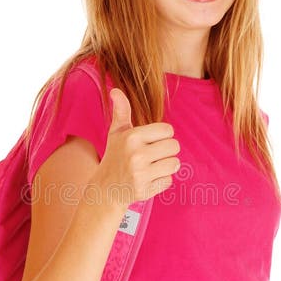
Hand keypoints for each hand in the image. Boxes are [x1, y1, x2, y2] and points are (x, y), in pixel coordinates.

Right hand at [94, 88, 180, 206]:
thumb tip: (116, 90)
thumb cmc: (115, 156)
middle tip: (152, 156)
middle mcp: (136, 154)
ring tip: (151, 167)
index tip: (150, 142)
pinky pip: (169, 180)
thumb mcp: (116, 133)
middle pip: (175, 146)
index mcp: (132, 137)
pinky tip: (147, 180)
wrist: (105, 189)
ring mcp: (140, 174)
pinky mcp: (145, 190)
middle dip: (166, 151)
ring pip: (175, 164)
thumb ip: (121, 111)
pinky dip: (161, 181)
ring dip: (166, 166)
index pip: (168, 130)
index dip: (162, 135)